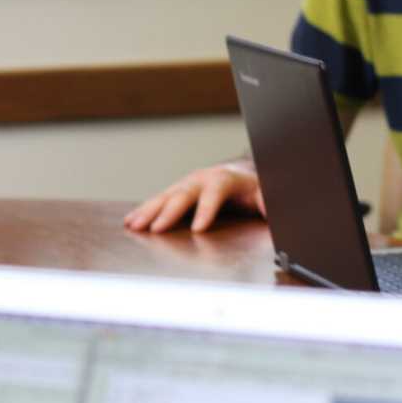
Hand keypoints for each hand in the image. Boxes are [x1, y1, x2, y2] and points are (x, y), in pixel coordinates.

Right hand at [123, 162, 263, 232]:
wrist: (242, 173)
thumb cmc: (254, 188)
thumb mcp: (266, 193)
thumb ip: (269, 202)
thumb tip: (271, 210)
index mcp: (226, 178)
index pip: (215, 192)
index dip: (206, 210)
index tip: (198, 229)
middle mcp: (203, 178)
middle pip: (184, 193)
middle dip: (168, 211)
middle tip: (154, 228)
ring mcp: (188, 183)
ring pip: (166, 196)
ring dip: (149, 211)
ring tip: (134, 225)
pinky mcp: (178, 191)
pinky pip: (159, 200)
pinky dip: (144, 210)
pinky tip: (130, 221)